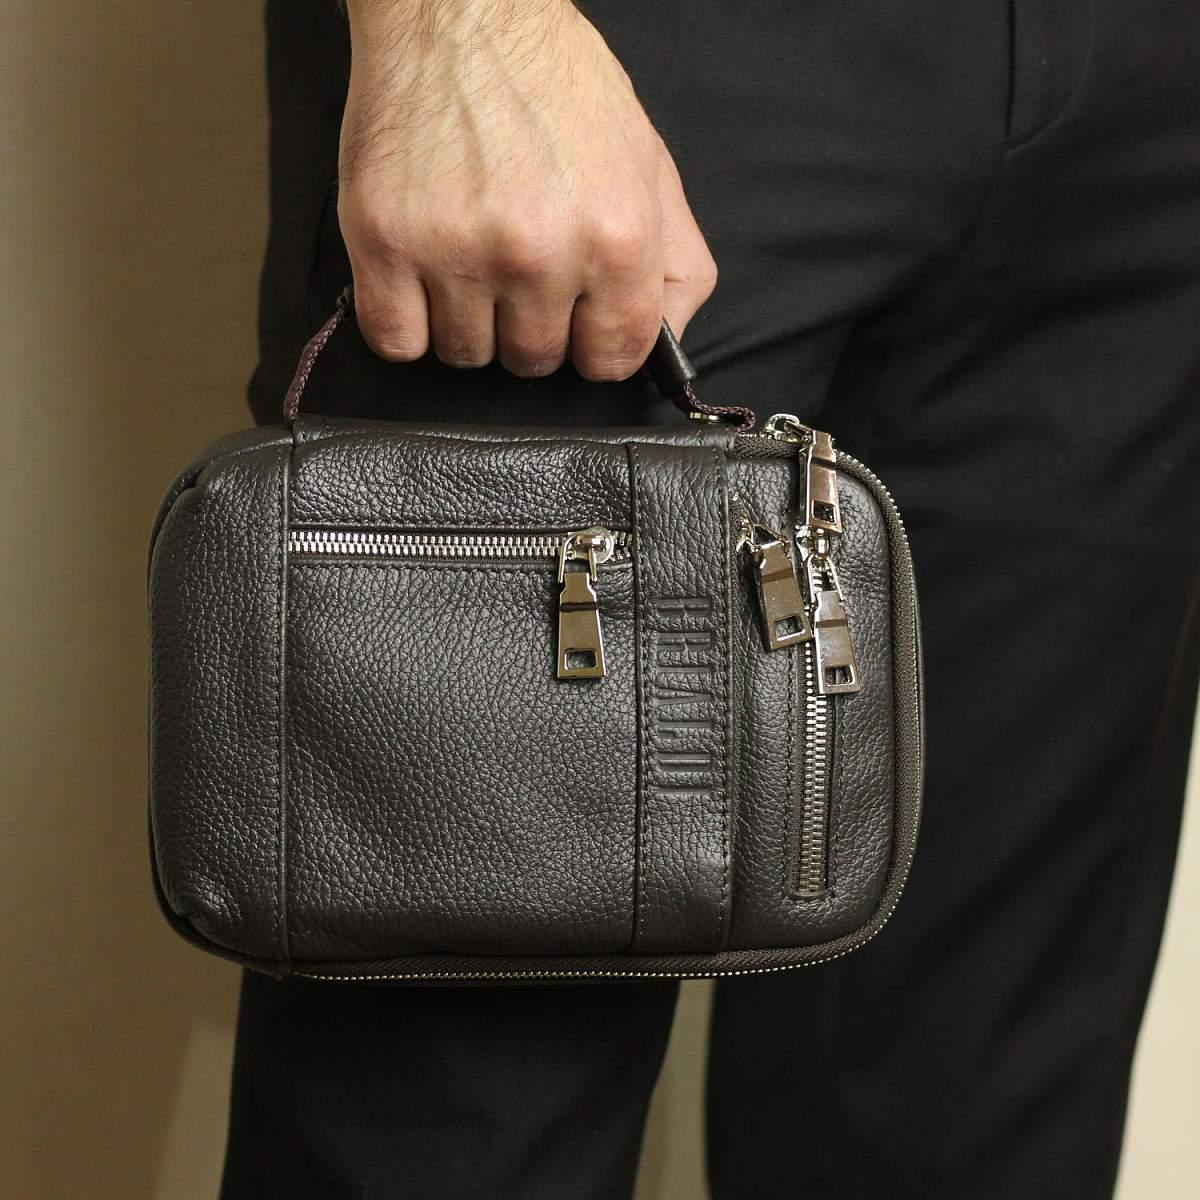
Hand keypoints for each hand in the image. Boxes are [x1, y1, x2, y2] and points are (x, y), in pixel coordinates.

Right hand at [338, 0, 716, 380]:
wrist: (460, 9)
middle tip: (515, 266)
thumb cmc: (555, 84)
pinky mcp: (385, 240)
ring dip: (467, 323)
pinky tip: (422, 278)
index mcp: (617, 237)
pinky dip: (408, 324)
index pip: (612, 360)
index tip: (576, 321)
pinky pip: (397, 341)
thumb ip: (675, 263)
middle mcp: (540, 252)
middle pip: (534, 361)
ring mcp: (457, 249)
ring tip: (467, 256)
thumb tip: (668, 341)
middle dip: (529, 327)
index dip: (593, 345)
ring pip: (465, 355)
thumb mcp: (649, 165)